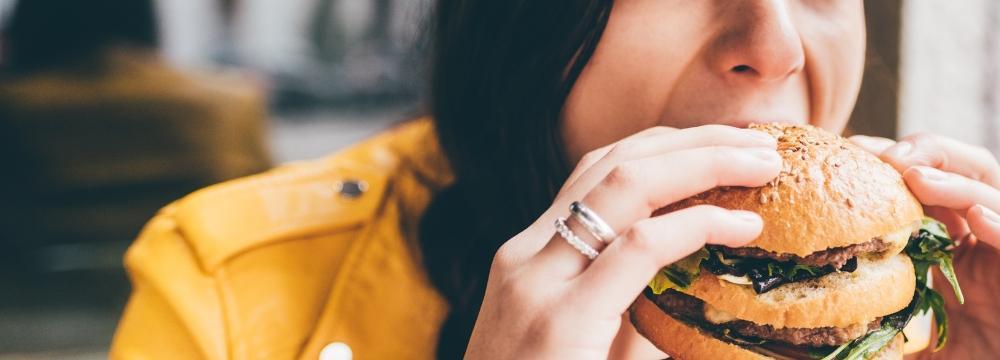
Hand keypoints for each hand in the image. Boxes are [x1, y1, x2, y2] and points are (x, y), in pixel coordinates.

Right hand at [464, 125, 781, 358]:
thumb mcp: (583, 346)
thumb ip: (627, 309)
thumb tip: (695, 281)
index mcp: (527, 257)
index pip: (594, 172)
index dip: (662, 146)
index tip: (720, 146)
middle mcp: (525, 255)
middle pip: (612, 161)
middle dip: (692, 139)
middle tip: (757, 140)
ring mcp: (535, 281)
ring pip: (623, 182)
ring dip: (702, 160)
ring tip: (761, 161)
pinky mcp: (559, 318)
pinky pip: (638, 247)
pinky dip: (698, 225)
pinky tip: (742, 226)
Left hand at [851, 133, 999, 357]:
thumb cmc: (958, 355)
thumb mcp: (904, 332)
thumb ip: (871, 315)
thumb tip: (808, 329)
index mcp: (952, 242)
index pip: (928, 185)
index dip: (895, 162)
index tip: (854, 153)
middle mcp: (981, 239)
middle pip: (963, 173)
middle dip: (924, 153)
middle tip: (881, 155)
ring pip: (991, 194)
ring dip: (952, 181)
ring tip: (914, 176)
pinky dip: (999, 223)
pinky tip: (975, 217)